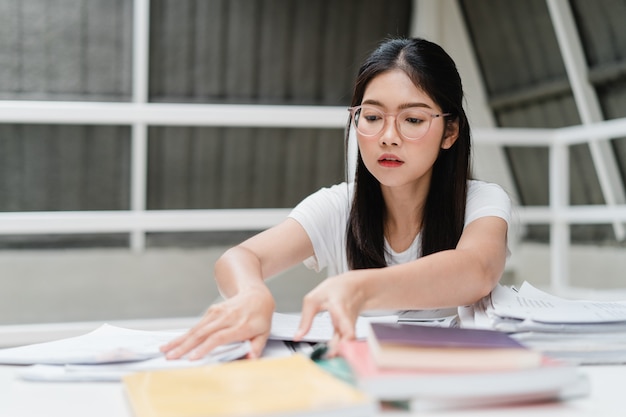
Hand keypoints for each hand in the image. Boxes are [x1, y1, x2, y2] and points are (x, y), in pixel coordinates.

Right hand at [160, 288, 274, 359]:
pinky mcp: (211, 311)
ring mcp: (217, 313)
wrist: (255, 294)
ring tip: (165, 350)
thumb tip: (250, 358)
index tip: (193, 358)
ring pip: (195, 328)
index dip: (205, 348)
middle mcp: (226, 318)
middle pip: (202, 333)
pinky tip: (174, 342)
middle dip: (184, 346)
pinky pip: (196, 325)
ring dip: (179, 340)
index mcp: (240, 325)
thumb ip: (257, 346)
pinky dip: (183, 334)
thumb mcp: (265, 332)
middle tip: (171, 357)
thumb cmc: (260, 316)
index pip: (219, 337)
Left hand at [294, 273, 364, 355]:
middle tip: (323, 363)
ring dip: (335, 354)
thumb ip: (305, 319)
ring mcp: (348, 328)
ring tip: (322, 361)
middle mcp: (348, 323)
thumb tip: (297, 336)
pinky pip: (342, 343)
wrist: (353, 285)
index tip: (332, 355)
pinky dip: (336, 349)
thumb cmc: (337, 289)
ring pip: (345, 346)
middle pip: (347, 345)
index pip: (348, 333)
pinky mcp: (346, 331)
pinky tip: (327, 354)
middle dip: (337, 356)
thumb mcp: (314, 299)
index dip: (343, 347)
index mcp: (341, 312)